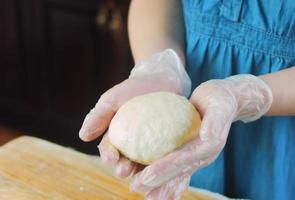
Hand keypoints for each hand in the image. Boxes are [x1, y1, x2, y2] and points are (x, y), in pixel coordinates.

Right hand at [79, 49, 190, 178]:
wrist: (160, 78)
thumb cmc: (133, 88)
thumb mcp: (113, 99)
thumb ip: (99, 116)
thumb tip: (83, 136)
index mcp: (117, 139)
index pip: (110, 151)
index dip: (109, 156)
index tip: (112, 158)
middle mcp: (133, 147)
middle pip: (127, 162)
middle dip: (124, 168)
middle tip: (126, 170)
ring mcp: (152, 148)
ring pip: (146, 164)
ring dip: (144, 172)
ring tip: (145, 175)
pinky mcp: (170, 146)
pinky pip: (168, 157)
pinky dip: (166, 164)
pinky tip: (166, 167)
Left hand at [130, 74, 272, 198]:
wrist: (227, 102)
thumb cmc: (221, 99)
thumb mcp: (219, 105)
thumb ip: (215, 120)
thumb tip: (208, 135)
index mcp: (208, 146)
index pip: (183, 159)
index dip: (164, 168)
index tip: (146, 175)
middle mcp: (202, 156)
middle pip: (177, 172)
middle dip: (157, 181)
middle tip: (136, 187)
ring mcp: (196, 156)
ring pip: (176, 174)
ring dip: (160, 185)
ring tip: (142, 193)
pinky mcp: (190, 153)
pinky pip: (177, 168)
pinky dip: (165, 177)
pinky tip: (152, 185)